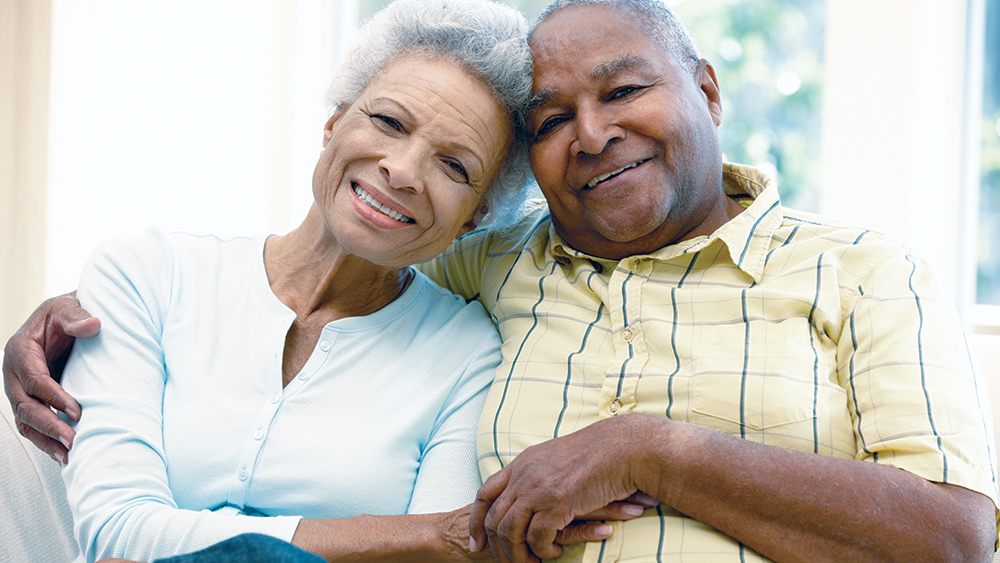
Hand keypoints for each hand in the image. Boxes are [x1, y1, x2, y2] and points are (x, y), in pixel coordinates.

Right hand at [3, 291, 98, 462]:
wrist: (60, 320)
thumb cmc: (65, 314)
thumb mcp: (68, 308)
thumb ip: (77, 316)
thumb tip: (94, 324)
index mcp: (20, 350)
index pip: (33, 380)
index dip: (53, 397)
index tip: (76, 410)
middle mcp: (13, 373)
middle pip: (25, 406)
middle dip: (48, 425)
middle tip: (72, 440)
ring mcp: (18, 389)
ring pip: (25, 421)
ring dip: (45, 440)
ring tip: (67, 456)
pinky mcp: (29, 400)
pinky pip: (31, 424)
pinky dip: (44, 440)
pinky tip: (62, 455)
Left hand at [469, 415, 663, 562]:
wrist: (622, 448)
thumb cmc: (597, 454)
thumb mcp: (556, 457)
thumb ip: (538, 472)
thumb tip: (528, 493)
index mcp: (522, 463)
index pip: (484, 494)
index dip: (476, 520)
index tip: (476, 542)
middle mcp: (524, 476)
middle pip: (494, 519)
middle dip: (496, 547)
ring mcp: (538, 489)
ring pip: (510, 533)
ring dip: (517, 555)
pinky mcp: (556, 504)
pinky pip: (537, 538)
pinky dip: (542, 552)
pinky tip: (553, 554)